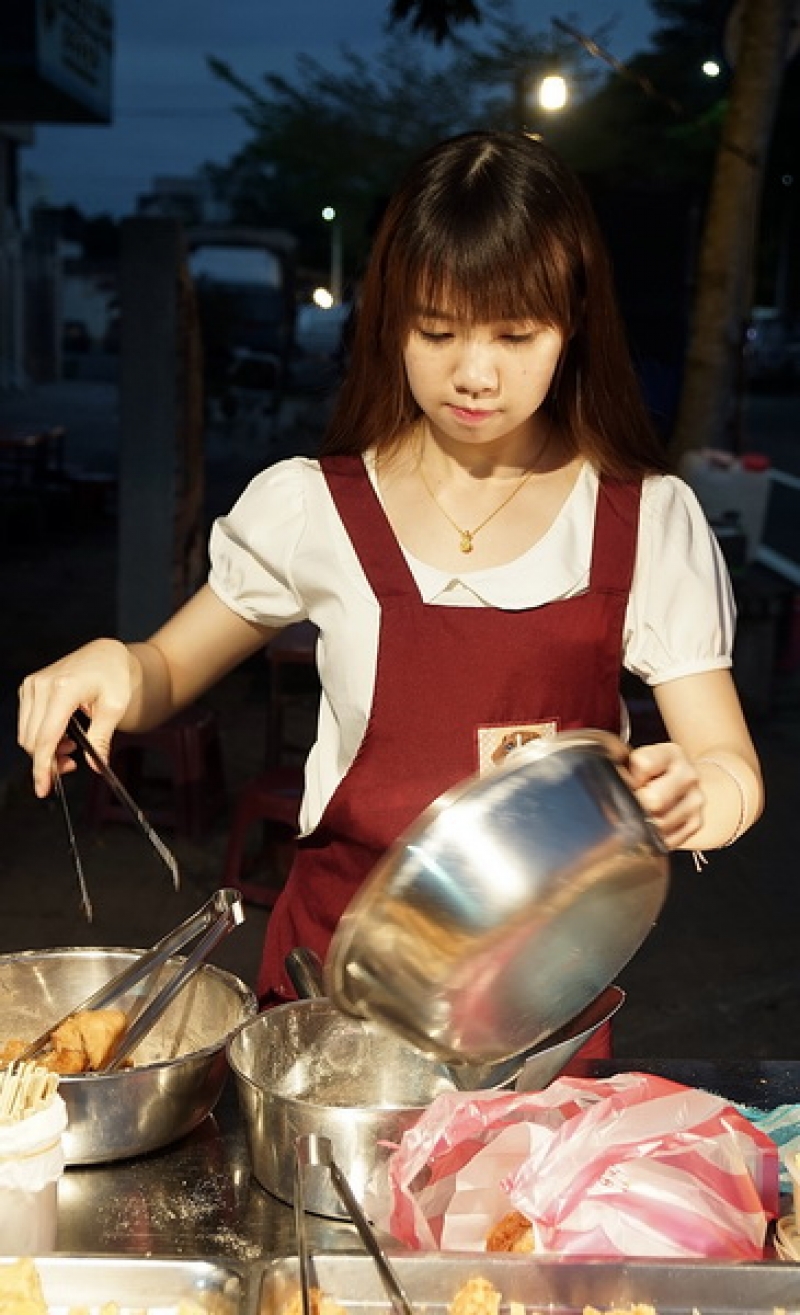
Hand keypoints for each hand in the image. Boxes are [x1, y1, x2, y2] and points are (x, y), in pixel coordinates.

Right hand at [18, 638, 137, 798]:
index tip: (44, 788)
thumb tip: (96, 765)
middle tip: (71, 765)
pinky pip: (27, 722)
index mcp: (63, 690)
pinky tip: (62, 736)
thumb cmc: (114, 676)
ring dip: (45, 750)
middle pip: (32, 740)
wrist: (106, 655)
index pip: (45, 738)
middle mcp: (42, 686)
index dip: (43, 768)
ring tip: (71, 750)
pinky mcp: (30, 688)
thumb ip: (101, 738)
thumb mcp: (115, 708)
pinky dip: (41, 736)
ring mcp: (32, 685)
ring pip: (26, 734)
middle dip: (48, 761)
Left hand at [626, 741, 703, 849]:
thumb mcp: (634, 759)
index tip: (626, 780)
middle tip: (630, 802)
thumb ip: (621, 766)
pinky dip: (655, 837)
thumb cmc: (646, 772)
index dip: (628, 776)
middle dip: (636, 805)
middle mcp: (689, 775)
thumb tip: (606, 783)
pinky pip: (668, 840)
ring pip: (660, 824)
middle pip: (655, 800)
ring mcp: (696, 800)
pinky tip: (651, 825)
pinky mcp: (697, 823)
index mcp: (671, 753)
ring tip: (641, 813)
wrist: (678, 781)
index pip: (644, 764)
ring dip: (644, 824)